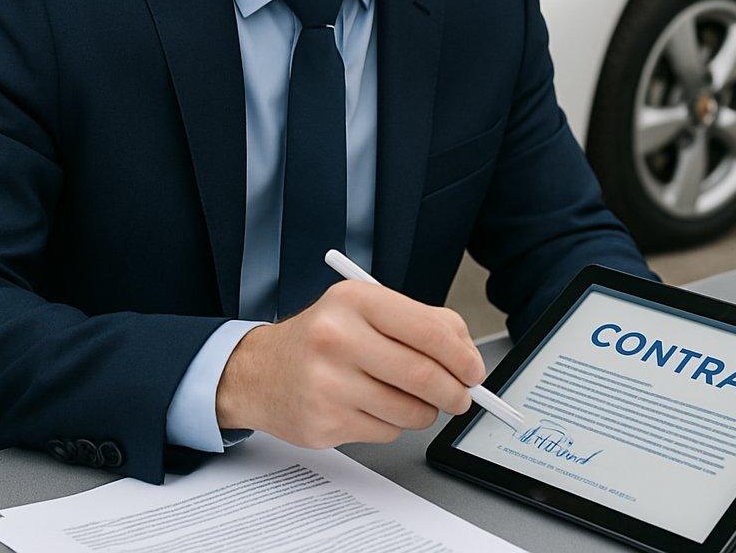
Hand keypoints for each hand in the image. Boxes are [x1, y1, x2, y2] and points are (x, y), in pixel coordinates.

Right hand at [215, 280, 486, 447]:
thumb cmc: (325, 337)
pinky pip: (386, 433)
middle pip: (423, 375)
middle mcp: (338, 338)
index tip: (474, 370)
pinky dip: (393, 425)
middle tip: (462, 396)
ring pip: (409, 411)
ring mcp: (327, 384)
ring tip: (410, 398)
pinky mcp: (323, 424)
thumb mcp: (368, 309)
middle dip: (455, 392)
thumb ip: (422, 323)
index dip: (463, 356)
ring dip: (424, 411)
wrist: (260, 371)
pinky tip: (372, 407)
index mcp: (356, 301)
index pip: (429, 330)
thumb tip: (468, 355)